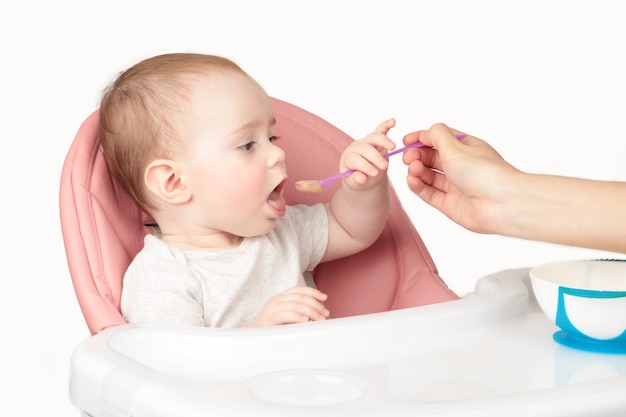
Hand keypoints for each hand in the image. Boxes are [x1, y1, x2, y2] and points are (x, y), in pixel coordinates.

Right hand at [247, 286, 329, 326]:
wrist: (253, 336)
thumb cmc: (273, 327)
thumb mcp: (287, 316)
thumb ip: (299, 312)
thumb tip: (319, 314)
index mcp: (281, 297)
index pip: (299, 290)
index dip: (313, 292)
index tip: (325, 297)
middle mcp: (277, 299)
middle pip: (300, 297)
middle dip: (315, 305)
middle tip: (325, 314)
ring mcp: (272, 308)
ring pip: (295, 304)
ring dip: (311, 311)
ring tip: (319, 319)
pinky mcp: (270, 318)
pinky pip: (286, 315)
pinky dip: (297, 317)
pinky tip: (306, 321)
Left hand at [340, 119, 396, 190]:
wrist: (364, 175)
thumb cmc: (359, 179)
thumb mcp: (356, 183)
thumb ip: (357, 180)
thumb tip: (361, 178)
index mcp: (348, 159)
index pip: (354, 159)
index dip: (364, 165)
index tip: (374, 173)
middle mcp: (355, 148)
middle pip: (364, 148)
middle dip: (375, 157)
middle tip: (384, 167)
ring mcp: (365, 141)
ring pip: (373, 137)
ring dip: (383, 140)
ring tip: (393, 147)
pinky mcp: (375, 139)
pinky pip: (380, 130)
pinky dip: (386, 125)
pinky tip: (392, 121)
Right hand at [402, 123, 519, 233]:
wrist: (500, 204)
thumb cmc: (484, 173)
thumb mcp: (456, 146)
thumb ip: (437, 135)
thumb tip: (425, 132)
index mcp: (466, 148)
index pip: (439, 139)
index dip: (421, 138)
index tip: (406, 140)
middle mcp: (461, 166)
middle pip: (431, 158)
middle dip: (417, 155)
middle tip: (408, 157)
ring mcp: (455, 185)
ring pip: (428, 176)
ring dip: (416, 171)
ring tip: (412, 169)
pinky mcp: (450, 203)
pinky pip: (429, 193)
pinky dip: (418, 186)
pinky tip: (411, 180)